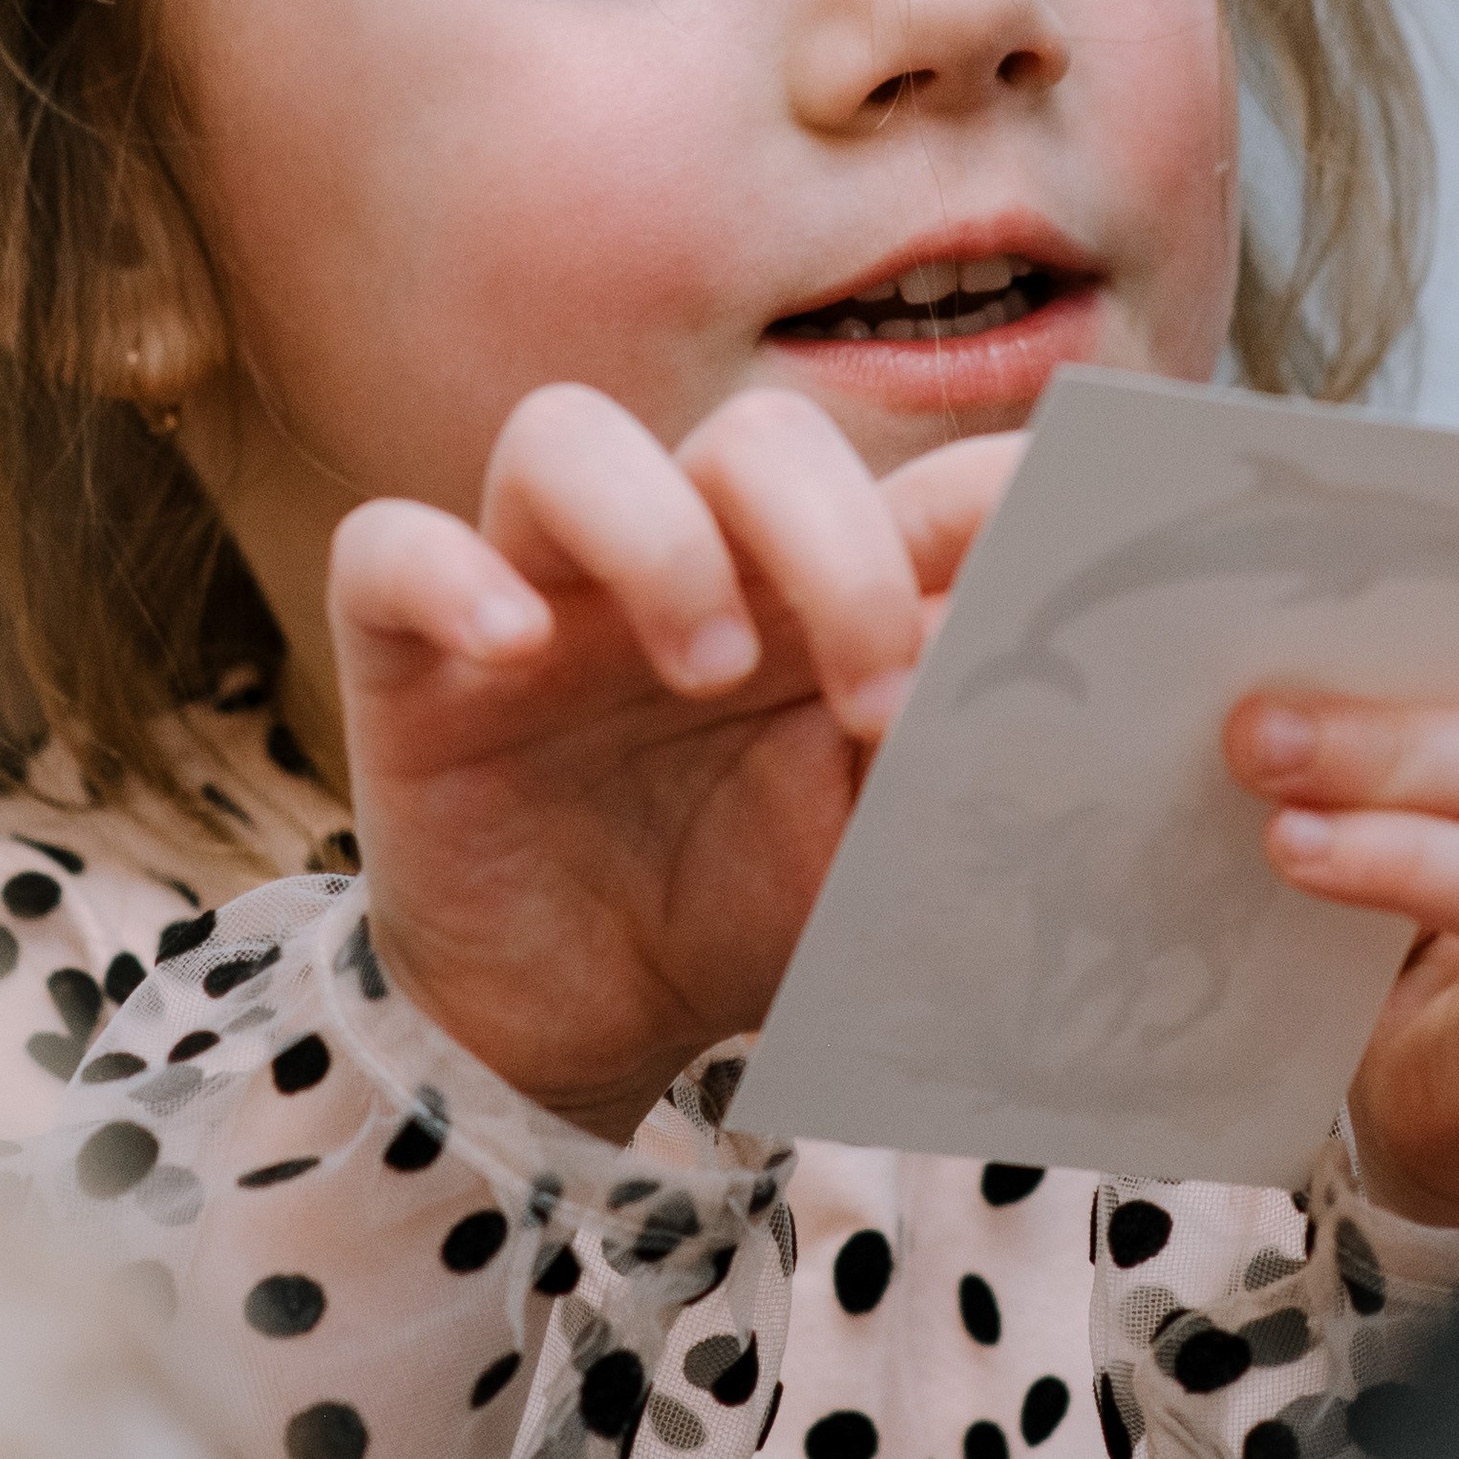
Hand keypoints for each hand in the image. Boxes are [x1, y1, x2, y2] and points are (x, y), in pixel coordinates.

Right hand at [329, 391, 1015, 1140]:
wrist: (580, 1023)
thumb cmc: (740, 904)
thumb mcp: (874, 854)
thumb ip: (956, 767)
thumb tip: (1068, 701)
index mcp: (818, 589)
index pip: (917, 477)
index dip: (1003, 497)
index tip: (1068, 576)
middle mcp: (686, 554)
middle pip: (756, 436)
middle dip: (831, 544)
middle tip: (870, 695)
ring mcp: (543, 586)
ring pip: (565, 435)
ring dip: (652, 534)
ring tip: (700, 668)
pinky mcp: (412, 648)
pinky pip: (390, 547)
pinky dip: (449, 577)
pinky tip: (512, 652)